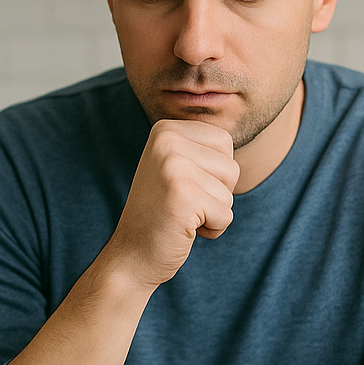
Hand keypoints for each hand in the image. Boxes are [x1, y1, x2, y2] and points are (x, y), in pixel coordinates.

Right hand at [103, 119, 238, 288]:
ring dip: (214, 213)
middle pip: (231, 166)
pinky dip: (212, 230)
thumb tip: (231, 108)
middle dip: (217, 194)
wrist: (132, 256)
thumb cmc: (162, 215)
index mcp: (165, 129)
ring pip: (229, 192)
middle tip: (183, 205)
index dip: (214, 174)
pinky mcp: (183, 195)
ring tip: (182, 216)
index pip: (224, 142)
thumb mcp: (175, 168)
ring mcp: (173, 166)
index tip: (183, 187)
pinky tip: (183, 230)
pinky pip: (226, 215)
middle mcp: (167, 141)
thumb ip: (199, 147)